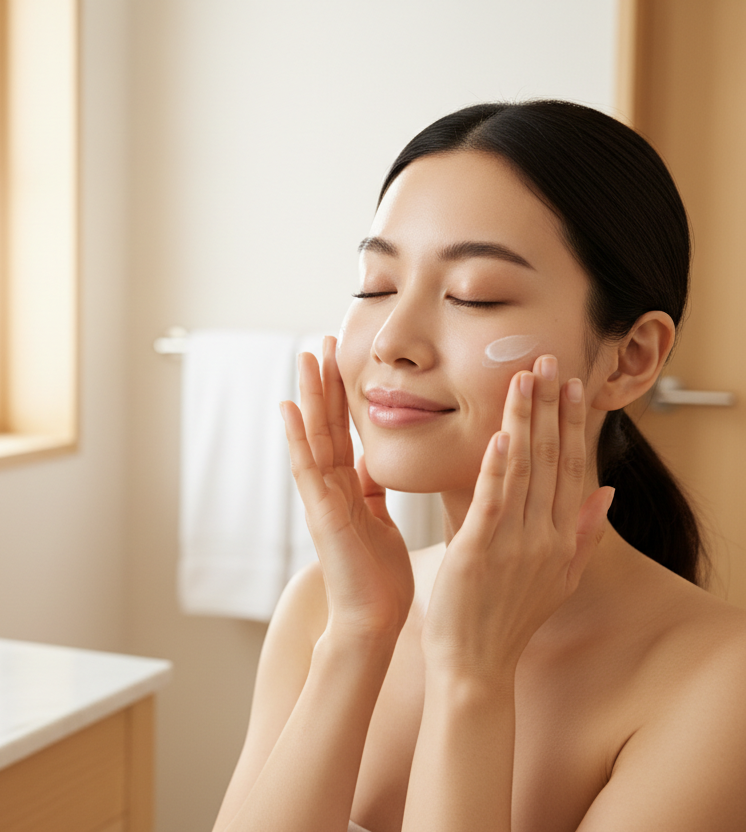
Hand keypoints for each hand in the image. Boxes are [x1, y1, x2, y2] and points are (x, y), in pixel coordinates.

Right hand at [280, 337, 413, 640]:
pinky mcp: (320, 514)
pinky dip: (297, 438)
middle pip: (326, 425)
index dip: (344, 396)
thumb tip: (376, 466)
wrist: (373, 622)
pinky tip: (290, 408)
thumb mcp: (384, 523)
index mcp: (349, 489)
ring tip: (305, 357)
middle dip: (324, 383)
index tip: (345, 359)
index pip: (345, 432)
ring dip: (308, 396)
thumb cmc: (381, 581)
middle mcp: (331, 488)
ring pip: (313, 437)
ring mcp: (321, 499)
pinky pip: (306, 468)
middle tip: (322, 341)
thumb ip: (376, 493)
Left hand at [421, 355, 614, 679]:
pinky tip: (501, 433)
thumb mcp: (558, 579)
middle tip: (551, 360)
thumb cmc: (506, 621)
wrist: (477, 666)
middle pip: (553, 460)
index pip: (571, 469)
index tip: (573, 385)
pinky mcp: (479, 550)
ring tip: (526, 378)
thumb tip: (607, 491)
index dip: (573, 424)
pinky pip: (493, 500)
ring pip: (524, 469)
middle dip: (552, 407)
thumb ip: (583, 533)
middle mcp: (544, 537)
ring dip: (526, 421)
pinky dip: (498, 465)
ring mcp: (513, 543)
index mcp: (561, 540)